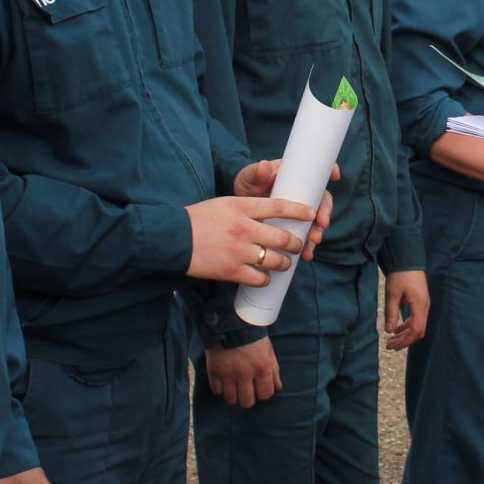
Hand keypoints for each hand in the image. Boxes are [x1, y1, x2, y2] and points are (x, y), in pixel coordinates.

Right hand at [185, 196, 313, 285]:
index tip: (310, 213)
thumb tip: (271, 217)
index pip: (279, 207)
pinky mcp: (232, 271)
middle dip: (296, 243)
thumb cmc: (198, 219)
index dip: (299, 210)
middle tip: (297, 245)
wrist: (173, 239)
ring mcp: (239, 251)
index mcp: (241, 206)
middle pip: (283, 237)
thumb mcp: (224, 204)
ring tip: (284, 263)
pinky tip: (264, 277)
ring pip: (276, 260)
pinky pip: (259, 278)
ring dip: (284, 263)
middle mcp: (244, 228)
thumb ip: (247, 209)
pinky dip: (265, 279)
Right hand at [204, 337, 279, 407]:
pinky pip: (217, 390)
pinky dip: (220, 387)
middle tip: (246, 389)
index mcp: (262, 367)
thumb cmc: (253, 336)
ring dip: (233, 395)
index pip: (265, 395)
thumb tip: (278, 388)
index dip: (263, 394)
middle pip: (247, 402)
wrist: (231, 320)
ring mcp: (228, 373)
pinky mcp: (214, 371)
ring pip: (231, 399)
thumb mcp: (268, 350)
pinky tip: (224, 379)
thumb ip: (274, 371)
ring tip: (234, 385)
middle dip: (248, 398)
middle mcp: (245, 373)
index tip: (259, 389)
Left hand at [233, 158, 335, 256]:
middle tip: (322, 223)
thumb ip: (256, 173)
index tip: (335, 176)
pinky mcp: (295, 226)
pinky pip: (306, 236)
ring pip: (316, 221)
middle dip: (325, 212)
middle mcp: (302, 193)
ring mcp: (300, 211)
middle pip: (321, 199)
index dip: (329, 171)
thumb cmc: (247, 186)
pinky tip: (306, 255)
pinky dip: (308, 246)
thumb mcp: (250, 177)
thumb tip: (264, 166)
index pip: (317, 172)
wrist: (237, 210)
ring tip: (313, 241)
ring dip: (318, 231)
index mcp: (296, 176)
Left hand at [383, 270, 429, 349]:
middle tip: (389, 346)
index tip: (392, 346)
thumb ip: (391, 313)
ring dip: (406, 335)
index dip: (405, 341)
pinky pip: (417, 319)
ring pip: (418, 326)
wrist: (407, 259)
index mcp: (420, 306)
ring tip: (392, 339)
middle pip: (418, 331)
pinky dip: (407, 326)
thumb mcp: (392, 294)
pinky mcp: (421, 301)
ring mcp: (424, 304)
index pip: (416, 330)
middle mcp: (425, 307)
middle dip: (405, 341)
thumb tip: (389, 331)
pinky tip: (397, 328)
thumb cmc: (400, 275)